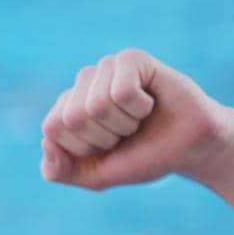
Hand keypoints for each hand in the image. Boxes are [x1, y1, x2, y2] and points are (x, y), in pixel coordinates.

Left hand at [40, 49, 230, 189]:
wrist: (188, 150)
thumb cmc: (141, 157)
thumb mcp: (94, 175)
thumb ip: (59, 170)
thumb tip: (45, 141)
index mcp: (65, 109)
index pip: (52, 129)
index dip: (84, 148)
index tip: (108, 147)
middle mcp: (81, 84)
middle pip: (72, 118)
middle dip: (104, 137)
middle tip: (127, 133)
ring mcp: (105, 68)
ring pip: (96, 105)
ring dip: (124, 124)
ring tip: (139, 119)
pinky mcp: (130, 59)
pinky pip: (122, 91)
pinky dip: (139, 108)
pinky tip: (150, 103)